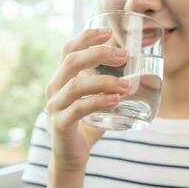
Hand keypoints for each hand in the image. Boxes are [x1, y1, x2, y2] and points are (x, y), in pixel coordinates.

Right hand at [46, 28, 129, 170]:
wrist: (71, 155)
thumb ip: (105, 87)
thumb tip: (134, 75)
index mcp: (61, 79)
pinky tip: (115, 99)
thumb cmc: (86, 125)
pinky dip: (98, 101)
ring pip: (76, 85)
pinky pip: (79, 108)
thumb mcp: (94, 100)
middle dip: (99, 54)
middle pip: (71, 61)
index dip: (86, 37)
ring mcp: (55, 107)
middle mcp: (54, 89)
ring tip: (127, 84)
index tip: (108, 32)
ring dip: (104, 81)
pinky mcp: (61, 124)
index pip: (69, 50)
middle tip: (124, 55)